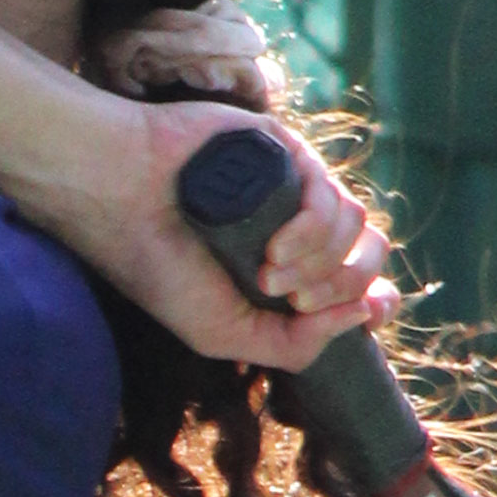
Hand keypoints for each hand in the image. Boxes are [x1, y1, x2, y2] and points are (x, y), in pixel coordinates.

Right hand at [38, 77, 397, 373]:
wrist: (119, 201)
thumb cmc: (160, 268)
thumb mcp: (224, 334)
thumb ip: (292, 345)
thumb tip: (362, 316)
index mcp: (287, 267)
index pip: (358, 279)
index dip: (376, 298)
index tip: (376, 311)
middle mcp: (296, 225)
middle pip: (367, 255)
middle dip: (340, 289)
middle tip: (291, 299)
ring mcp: (292, 186)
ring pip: (356, 225)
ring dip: (319, 263)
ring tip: (268, 274)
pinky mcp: (285, 151)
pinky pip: (330, 196)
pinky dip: (311, 232)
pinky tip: (273, 248)